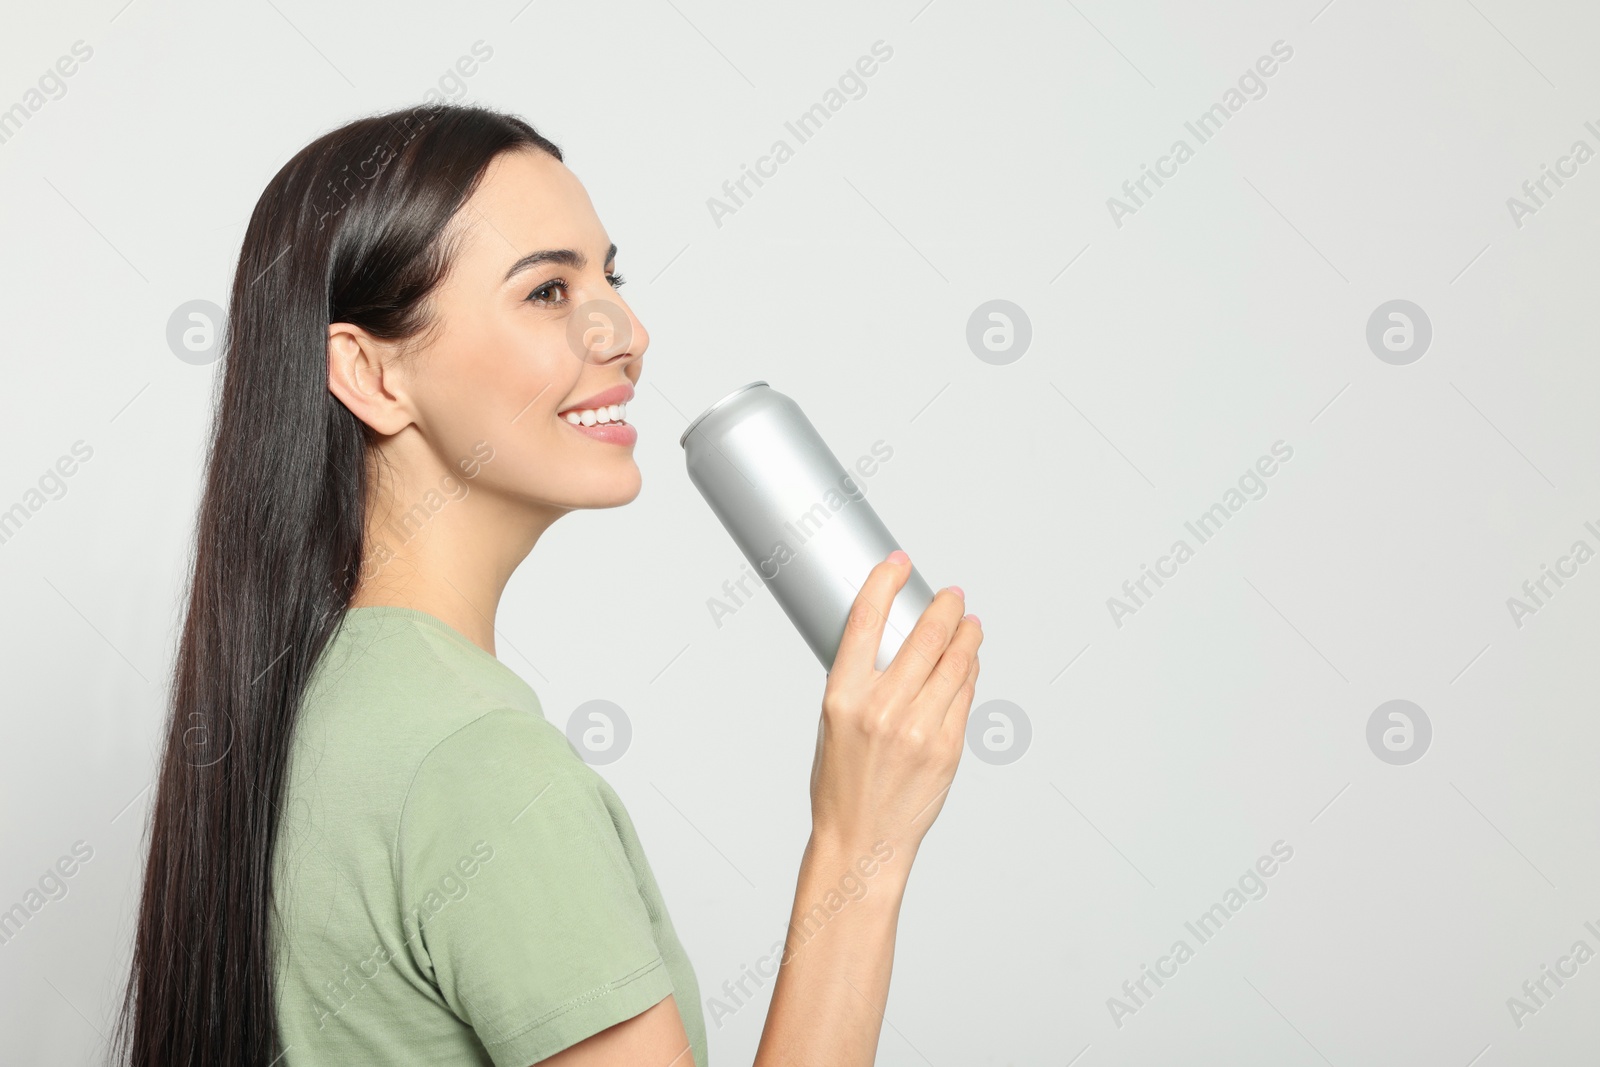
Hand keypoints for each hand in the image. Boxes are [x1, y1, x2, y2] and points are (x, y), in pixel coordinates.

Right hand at [809, 550, 982, 861]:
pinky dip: (969, 672)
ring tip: (969, 623)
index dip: (885, 582)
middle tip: (952, 596)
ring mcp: (919, 729)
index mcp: (843, 697)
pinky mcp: (948, 748)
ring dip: (966, 635)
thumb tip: (889, 640)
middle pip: (924, 636)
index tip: (898, 564)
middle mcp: (882, 709)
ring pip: (954, 662)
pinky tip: (968, 663)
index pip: (866, 620)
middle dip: (944, 607)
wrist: (860, 840)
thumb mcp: (831, 723)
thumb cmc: (840, 785)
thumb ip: (859, 682)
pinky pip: (965, 695)